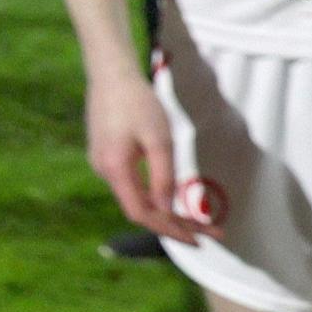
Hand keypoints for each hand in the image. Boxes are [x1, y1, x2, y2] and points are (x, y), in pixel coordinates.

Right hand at [83, 71, 210, 243]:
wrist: (110, 73)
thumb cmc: (137, 101)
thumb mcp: (159, 139)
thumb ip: (164, 177)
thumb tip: (168, 209)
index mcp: (115, 169)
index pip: (142, 214)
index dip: (169, 230)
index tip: (198, 239)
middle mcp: (104, 171)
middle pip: (141, 209)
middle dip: (175, 223)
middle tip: (209, 232)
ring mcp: (102, 163)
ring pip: (137, 197)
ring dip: (166, 209)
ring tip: (197, 219)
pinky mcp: (106, 154)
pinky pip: (132, 183)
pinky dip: (154, 194)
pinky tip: (171, 195)